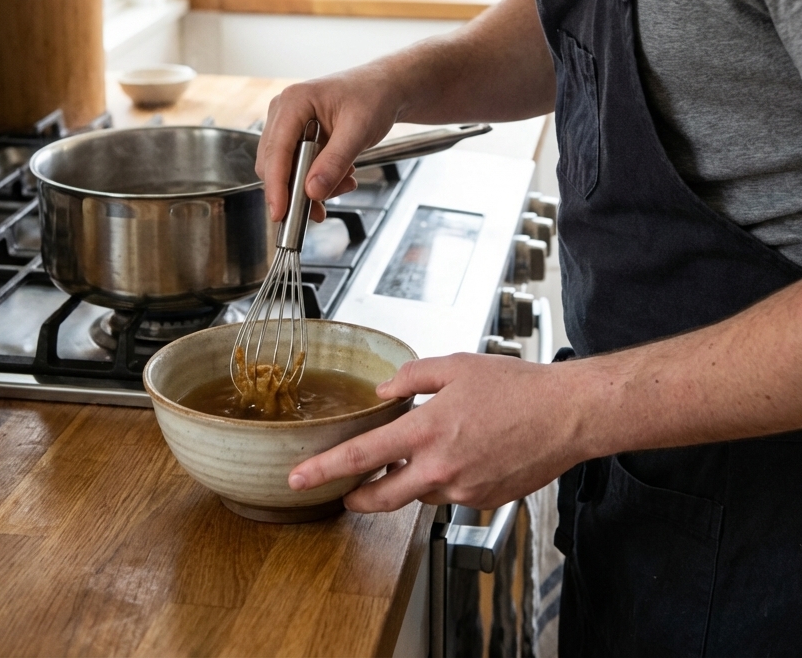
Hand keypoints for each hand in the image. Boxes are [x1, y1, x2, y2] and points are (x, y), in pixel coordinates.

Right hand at [256, 61, 404, 221]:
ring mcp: (288, 124)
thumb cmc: (373, 97)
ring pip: (285, 170)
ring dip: (311, 186)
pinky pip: (297, 167)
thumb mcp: (359, 130)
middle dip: (297, 190)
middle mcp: (284, 112)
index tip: (280, 213)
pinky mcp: (296, 136)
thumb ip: (334, 162)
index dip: (276, 186)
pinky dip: (316, 179)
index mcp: (294, 101)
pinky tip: (340, 176)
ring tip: (345, 182)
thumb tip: (312, 191)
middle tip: (322, 208)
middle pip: (274, 164)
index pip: (276, 151)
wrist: (384, 89)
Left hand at [288, 353, 585, 510]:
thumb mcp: (457, 365)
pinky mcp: (483, 500)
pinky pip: (449, 494)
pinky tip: (462, 453)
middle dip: (354, 497)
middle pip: (380, 498)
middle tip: (342, 491)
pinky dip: (443, 478)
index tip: (298, 477)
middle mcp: (441, 467)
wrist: (566, 415)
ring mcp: (463, 489)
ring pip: (417, 493)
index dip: (324, 469)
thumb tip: (384, 392)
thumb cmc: (517, 386)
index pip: (362, 456)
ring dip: (407, 479)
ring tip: (422, 451)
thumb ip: (412, 376)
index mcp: (428, 430)